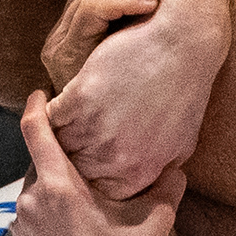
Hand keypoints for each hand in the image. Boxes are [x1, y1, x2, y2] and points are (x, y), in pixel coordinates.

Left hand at [12, 92, 185, 235]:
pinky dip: (50, 214)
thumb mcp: (151, 227)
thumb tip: (177, 170)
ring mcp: (22, 227)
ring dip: (56, 190)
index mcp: (59, 186)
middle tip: (87, 159)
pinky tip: (76, 227)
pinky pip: (34, 218)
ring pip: (36, 192)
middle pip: (39, 164)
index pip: (36, 132)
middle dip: (60, 159)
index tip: (40, 95)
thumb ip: (164, 193)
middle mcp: (31, 201)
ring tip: (86, 197)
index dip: (35, 107)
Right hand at [41, 0, 177, 90]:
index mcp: (74, 24)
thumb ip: (140, 17)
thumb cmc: (133, 95)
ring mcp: (60, 41)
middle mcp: (61, 29)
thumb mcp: (138, 49)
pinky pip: (89, 13)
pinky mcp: (63, 54)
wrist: (104, 144)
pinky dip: (120, 2)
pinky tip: (149, 4)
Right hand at [45, 0, 223, 197]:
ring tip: (76, 115)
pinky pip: (51, 115)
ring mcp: (95, 133)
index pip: (97, 190)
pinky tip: (72, 96)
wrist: (182, 44)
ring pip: (57, 143)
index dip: (90, 173)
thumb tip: (135, 188)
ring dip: (64, 130)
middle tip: (78, 136)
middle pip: (73, 169)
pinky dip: (56, 106)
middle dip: (73, 154)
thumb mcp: (178, 144)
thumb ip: (152, 172)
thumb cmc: (184, 90)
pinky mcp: (80, 101)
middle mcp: (115, 161)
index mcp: (137, 176)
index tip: (90, 158)